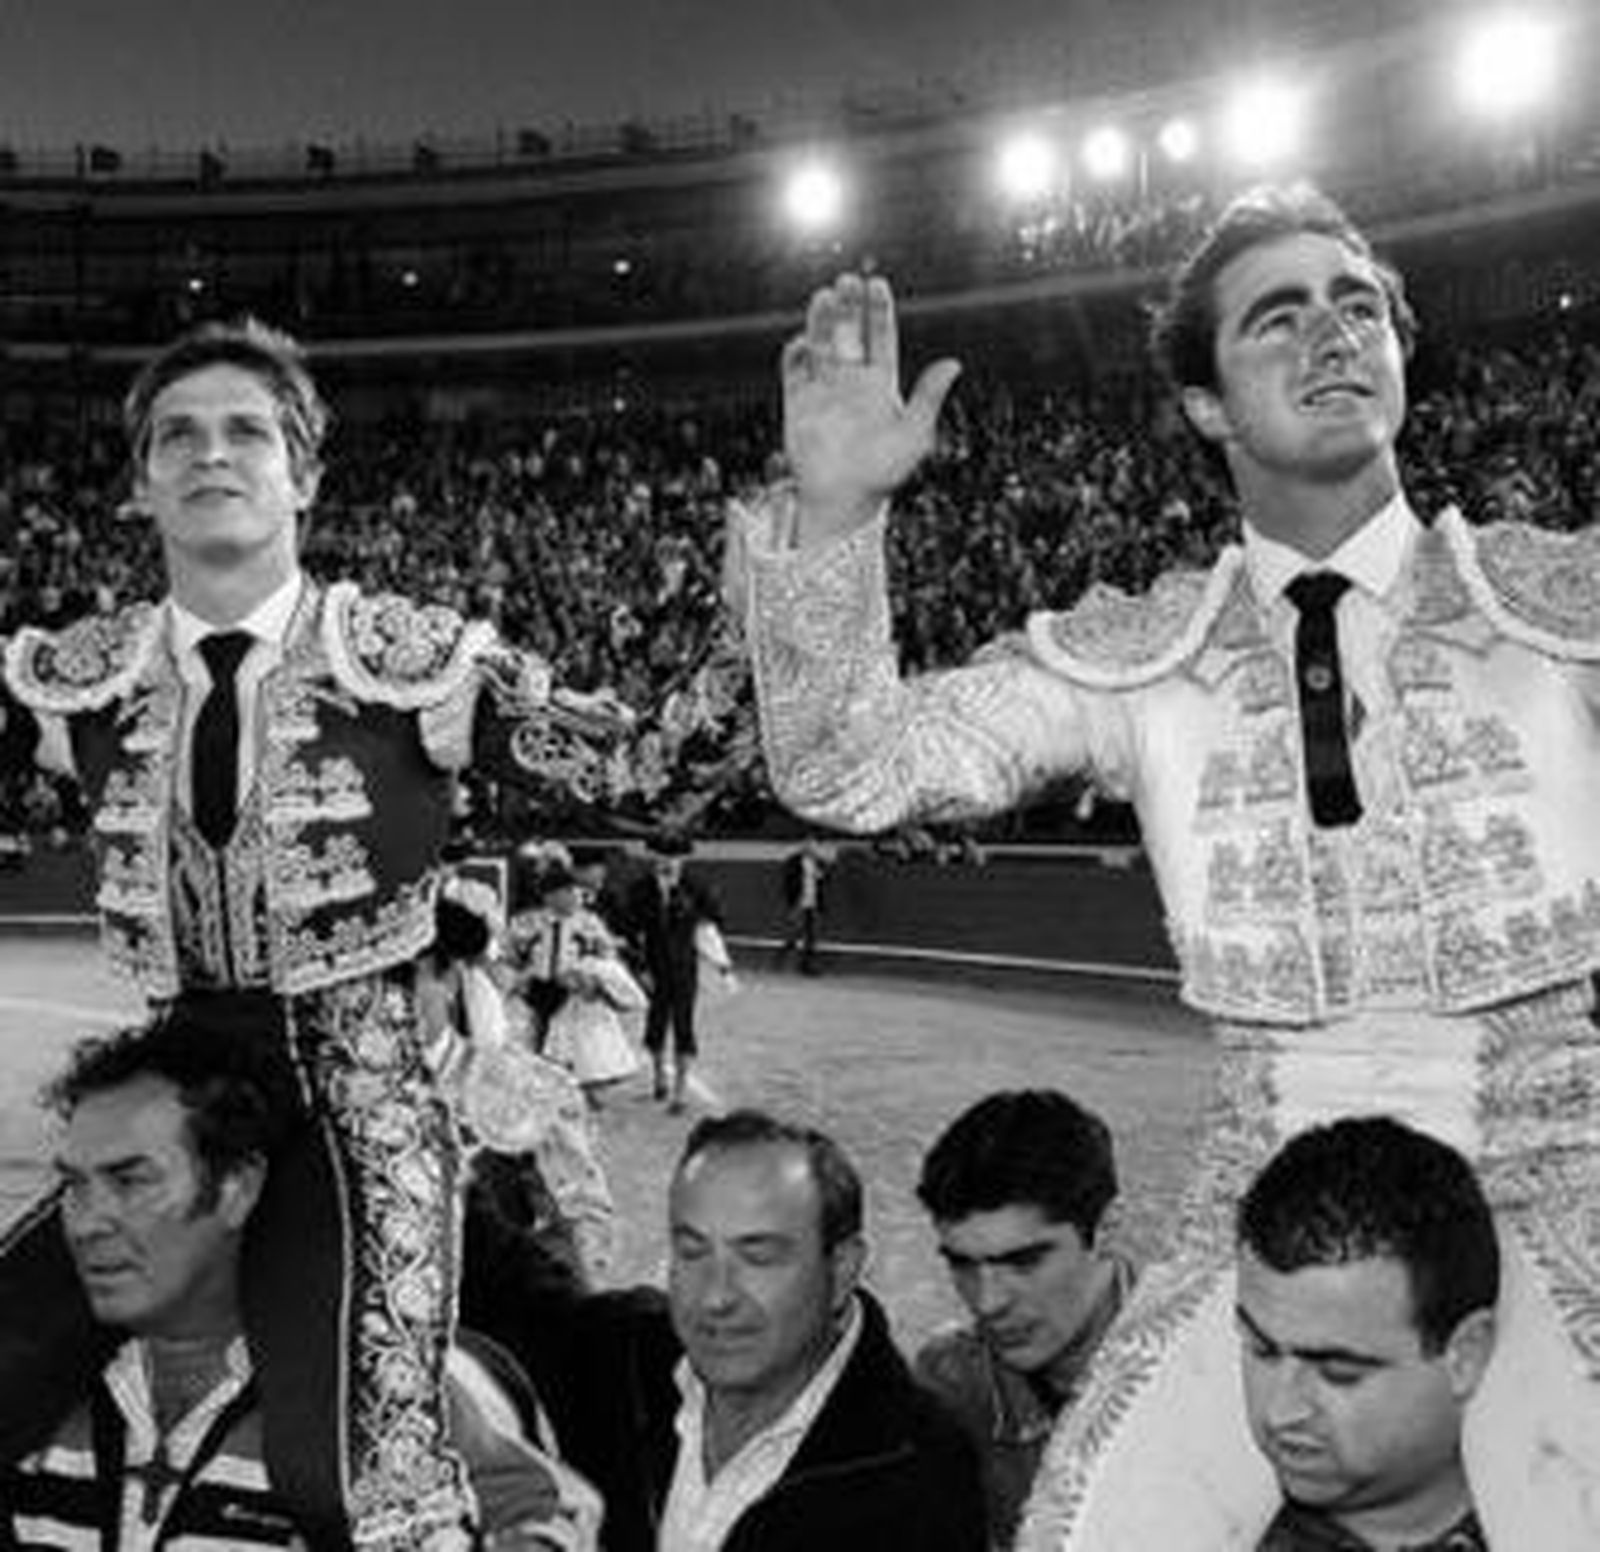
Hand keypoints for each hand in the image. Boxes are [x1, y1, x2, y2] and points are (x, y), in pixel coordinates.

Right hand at [782, 273, 960, 544]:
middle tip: (848, 281)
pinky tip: (804, 341)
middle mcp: (852, 381)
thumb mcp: (915, 435)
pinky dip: (797, 352)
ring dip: (822, 320)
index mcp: (881, 383)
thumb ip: (929, 397)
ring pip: (821, 343)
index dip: (878, 311)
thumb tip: (954, 363)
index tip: (876, 285)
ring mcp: (824, 389)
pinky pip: (794, 369)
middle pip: (850, 332)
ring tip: (824, 296)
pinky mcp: (798, 403)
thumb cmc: (884, 473)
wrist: (843, 499)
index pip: (880, 337)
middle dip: (849, 306)